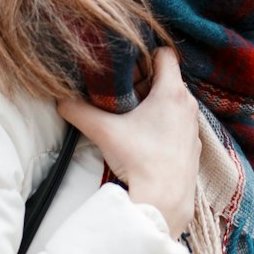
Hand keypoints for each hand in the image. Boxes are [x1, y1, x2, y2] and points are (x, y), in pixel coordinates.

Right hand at [56, 46, 198, 236]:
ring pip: (174, 103)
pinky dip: (165, 125)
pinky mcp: (193, 146)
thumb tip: (59, 100)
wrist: (165, 199)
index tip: (128, 64)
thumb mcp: (103, 131)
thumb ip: (78, 111)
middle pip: (167, 79)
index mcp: (172, 92)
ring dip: (155, 104)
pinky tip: (146, 139)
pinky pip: (179, 125)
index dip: (146, 53)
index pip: (165, 54)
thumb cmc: (139, 160)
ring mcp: (194, 127)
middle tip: (122, 91)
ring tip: (132, 116)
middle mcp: (188, 105)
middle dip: (145, 81)